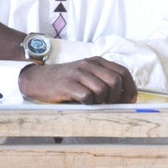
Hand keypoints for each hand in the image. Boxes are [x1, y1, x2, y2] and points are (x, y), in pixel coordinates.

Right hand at [18, 57, 137, 104]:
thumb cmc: (66, 80)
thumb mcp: (87, 74)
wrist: (37, 79)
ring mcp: (78, 74)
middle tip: (110, 105)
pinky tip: (82, 103)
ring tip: (93, 103)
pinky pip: (87, 96)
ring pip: (102, 90)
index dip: (130, 87)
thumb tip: (124, 97)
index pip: (123, 72)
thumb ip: (104, 79)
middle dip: (117, 97)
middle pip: (115, 81)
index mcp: (97, 61)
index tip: (130, 100)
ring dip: (101, 101)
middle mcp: (89, 65)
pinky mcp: (68, 85)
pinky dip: (88, 104)